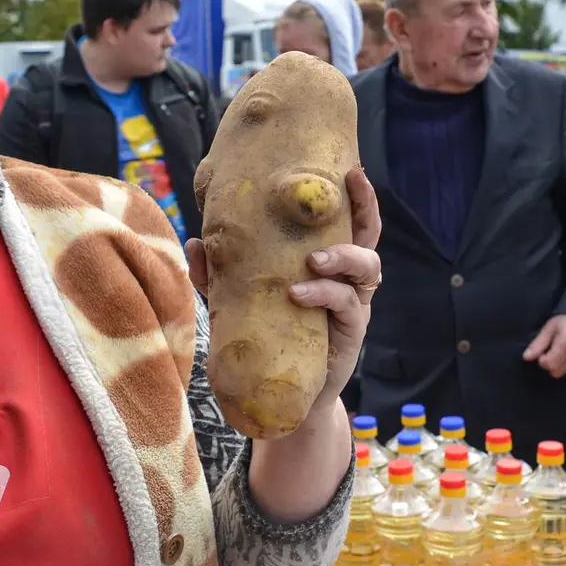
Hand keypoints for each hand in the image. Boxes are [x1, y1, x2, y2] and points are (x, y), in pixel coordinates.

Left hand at [187, 168, 380, 417]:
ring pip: (366, 267)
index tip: (351, 169)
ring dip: (342, 256)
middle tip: (351, 186)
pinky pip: (347, 305)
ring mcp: (353, 305)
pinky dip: (324, 294)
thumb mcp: (236, 302)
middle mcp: (347, 279)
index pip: (347, 222)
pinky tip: (300, 293)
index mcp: (328, 263)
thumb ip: (219, 275)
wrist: (285, 396)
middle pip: (369, 236)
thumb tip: (196, 242)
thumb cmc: (266, 338)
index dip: (355, 196)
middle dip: (366, 207)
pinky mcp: (351, 333)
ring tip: (315, 258)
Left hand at [523, 314, 565, 378]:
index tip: (542, 352)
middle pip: (556, 371)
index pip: (549, 364)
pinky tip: (565, 353)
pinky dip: (564, 364)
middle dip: (549, 364)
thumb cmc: (563, 322)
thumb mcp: (547, 329)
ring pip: (562, 372)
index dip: (542, 360)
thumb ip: (537, 344)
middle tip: (549, 352)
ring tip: (558, 351)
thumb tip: (526, 357)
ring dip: (556, 365)